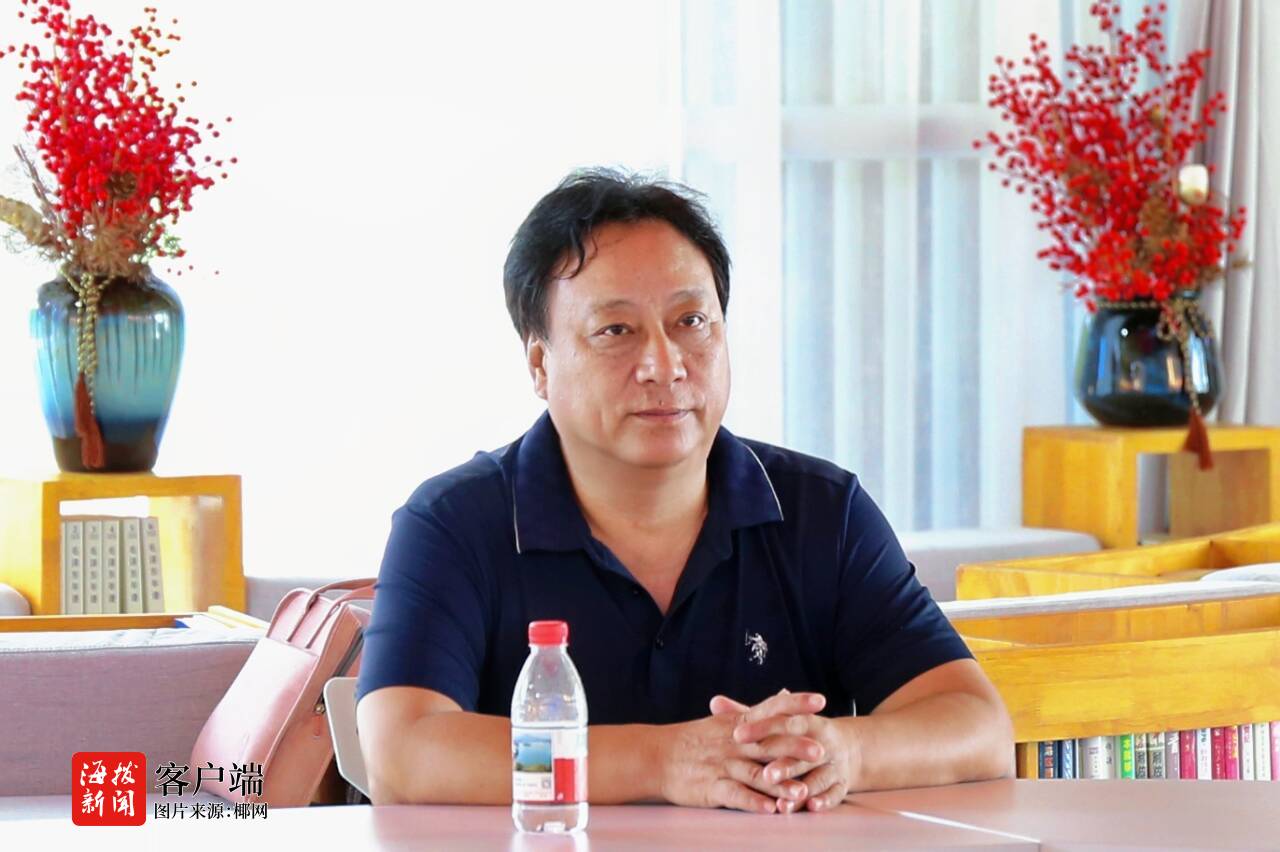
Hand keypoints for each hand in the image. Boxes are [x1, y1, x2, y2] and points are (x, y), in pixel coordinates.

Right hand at [656, 692, 828, 813]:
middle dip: (796, 747)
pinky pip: (736, 795)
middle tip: (822, 750)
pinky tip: (772, 810)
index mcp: (739, 724)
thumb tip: (784, 693)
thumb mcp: (725, 720)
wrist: (658, 756)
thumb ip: (758, 711)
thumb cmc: (696, 739)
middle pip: (769, 743)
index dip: (796, 704)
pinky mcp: (713, 787)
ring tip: (803, 790)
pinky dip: (754, 802)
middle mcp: (734, 742)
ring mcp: (724, 765)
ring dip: (780, 783)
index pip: (772, 708)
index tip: (820, 700)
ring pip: (756, 773)